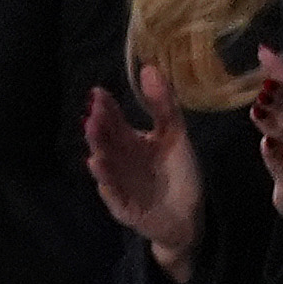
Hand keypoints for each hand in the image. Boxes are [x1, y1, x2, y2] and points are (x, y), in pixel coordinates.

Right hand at [83, 63, 203, 275]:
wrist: (188, 215)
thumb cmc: (178, 173)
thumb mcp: (175, 136)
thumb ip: (164, 106)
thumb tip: (150, 68)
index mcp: (129, 141)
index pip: (113, 121)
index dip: (106, 108)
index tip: (98, 93)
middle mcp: (118, 159)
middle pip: (105, 141)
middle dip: (98, 128)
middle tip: (94, 114)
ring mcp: (118, 183)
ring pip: (104, 166)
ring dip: (98, 153)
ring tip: (94, 141)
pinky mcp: (123, 206)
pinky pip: (113, 194)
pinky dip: (107, 183)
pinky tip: (101, 171)